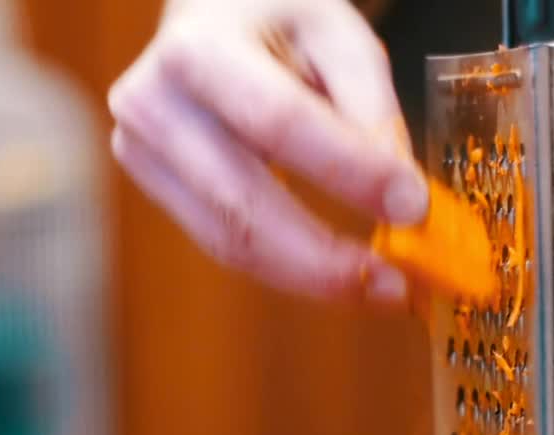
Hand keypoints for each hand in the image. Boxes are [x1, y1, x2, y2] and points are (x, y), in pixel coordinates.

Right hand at [107, 0, 426, 305]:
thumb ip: (370, 109)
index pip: (279, 122)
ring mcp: (141, 151)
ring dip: (308, 276)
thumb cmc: (278, 18)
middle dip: (323, 258)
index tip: (412, 208)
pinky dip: (284, 266)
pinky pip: (224, 242)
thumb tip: (399, 199)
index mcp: (198, 49)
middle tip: (394, 286)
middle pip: (242, 204)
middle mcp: (153, 104)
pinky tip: (334, 272)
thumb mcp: (338, 35)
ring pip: (229, 240)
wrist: (210, 14)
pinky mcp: (151, 186)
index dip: (347, 172)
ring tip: (376, 289)